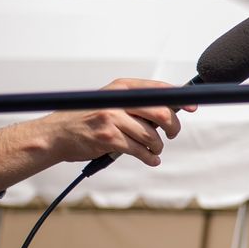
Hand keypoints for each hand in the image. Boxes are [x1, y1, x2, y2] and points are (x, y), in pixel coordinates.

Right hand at [0, 78, 196, 191]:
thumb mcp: (111, 101)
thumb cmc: (87, 119)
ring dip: (157, 146)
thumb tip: (173, 107)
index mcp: (121, 87)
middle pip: (161, 113)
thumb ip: (137, 102)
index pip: (158, 89)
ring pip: (151, 135)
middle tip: (171, 134)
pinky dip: (150, 158)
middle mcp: (117, 100)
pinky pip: (140, 150)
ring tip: (153, 150)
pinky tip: (151, 159)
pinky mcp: (108, 139)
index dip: (179, 98)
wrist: (55, 135)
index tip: (193, 107)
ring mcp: (112, 119)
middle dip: (172, 127)